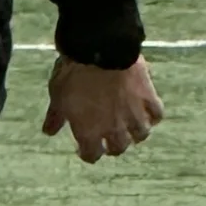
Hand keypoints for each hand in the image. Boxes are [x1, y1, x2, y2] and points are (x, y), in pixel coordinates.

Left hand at [43, 53, 162, 162]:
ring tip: (131, 127)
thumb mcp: (57, 97)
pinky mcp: (148, 98)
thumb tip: (48, 132)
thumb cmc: (73, 75)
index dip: (88, 153)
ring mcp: (134, 114)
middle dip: (113, 145)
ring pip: (141, 134)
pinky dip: (153, 116)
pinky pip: (157, 114)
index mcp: (89, 133)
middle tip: (110, 138)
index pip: (92, 155)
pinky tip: (148, 112)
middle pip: (119, 148)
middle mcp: (114, 129)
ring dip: (135, 133)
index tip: (86, 148)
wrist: (97, 50)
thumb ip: (56, 118)